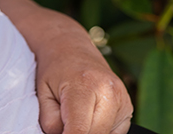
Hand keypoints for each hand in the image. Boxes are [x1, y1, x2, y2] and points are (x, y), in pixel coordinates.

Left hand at [0, 0, 133, 133]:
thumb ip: (52, 122)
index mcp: (84, 85)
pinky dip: (101, 129)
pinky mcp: (128, 105)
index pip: (80, 130)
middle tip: (64, 124)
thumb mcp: (43, 95)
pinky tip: (89, 115)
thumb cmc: (53, 70)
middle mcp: (109, 91)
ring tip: (76, 114)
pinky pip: (116, 132)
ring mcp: (123, 98)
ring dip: (90, 131)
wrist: (70, 47)